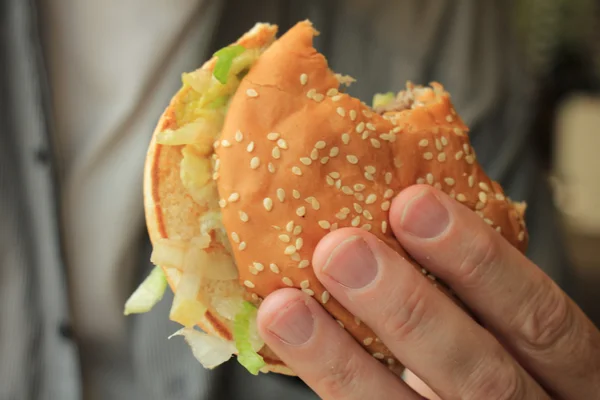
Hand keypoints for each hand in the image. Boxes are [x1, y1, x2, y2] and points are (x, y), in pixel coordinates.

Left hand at [256, 185, 599, 398]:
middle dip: (407, 308)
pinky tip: (290, 342)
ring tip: (286, 308)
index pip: (541, 319)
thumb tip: (396, 202)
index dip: (481, 261)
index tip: (413, 201)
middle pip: (482, 374)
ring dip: (343, 361)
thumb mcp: (506, 327)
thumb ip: (472, 291)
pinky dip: (330, 381)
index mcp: (568, 373)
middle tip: (340, 248)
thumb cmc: (499, 358)